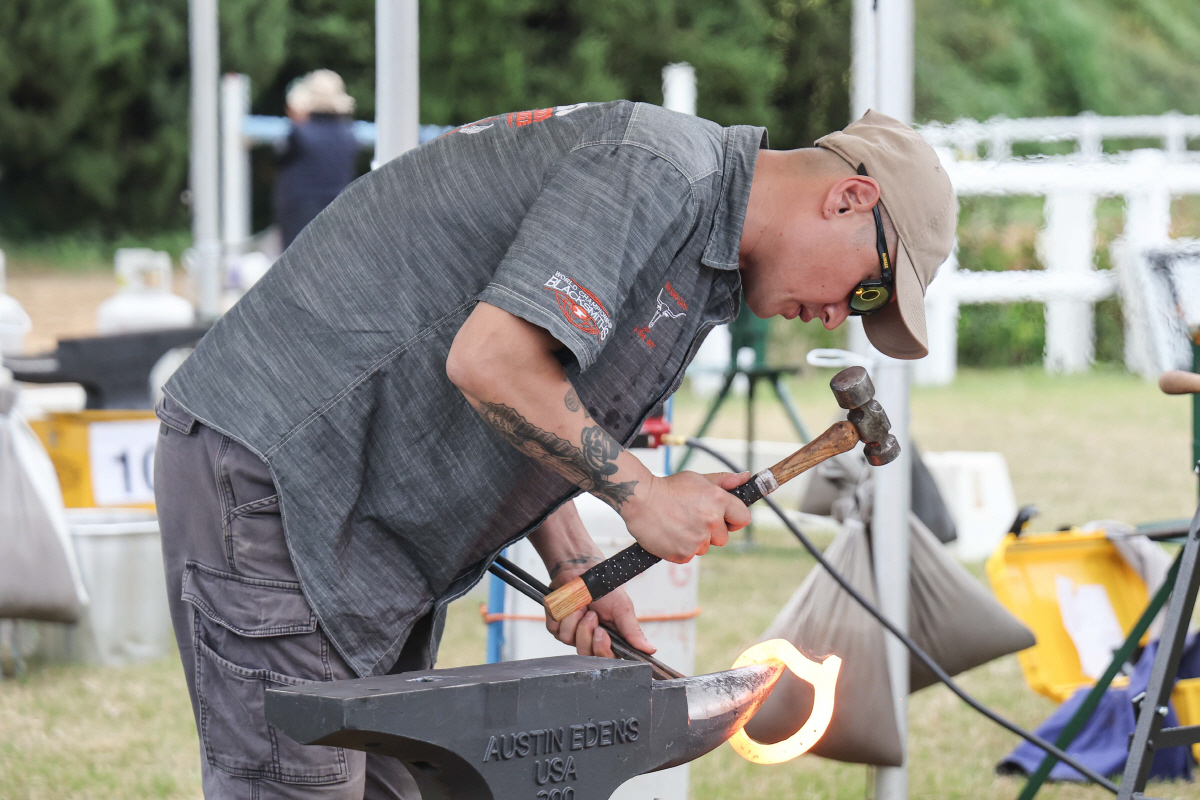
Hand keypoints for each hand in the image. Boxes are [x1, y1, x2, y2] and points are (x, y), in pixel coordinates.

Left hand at [545, 573, 654, 657]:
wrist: (583, 570)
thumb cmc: (605, 588)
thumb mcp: (622, 609)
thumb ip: (633, 631)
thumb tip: (650, 650)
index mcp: (609, 639)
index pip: (605, 658)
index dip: (601, 648)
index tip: (602, 632)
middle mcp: (589, 640)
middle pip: (585, 653)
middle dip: (586, 631)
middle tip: (592, 614)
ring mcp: (571, 635)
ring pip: (568, 639)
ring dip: (574, 618)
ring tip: (581, 604)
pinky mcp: (556, 627)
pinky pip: (555, 629)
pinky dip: (562, 613)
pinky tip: (568, 604)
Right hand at [620, 471, 751, 562]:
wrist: (639, 499)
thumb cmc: (667, 487)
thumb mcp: (697, 478)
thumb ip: (724, 481)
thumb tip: (746, 477)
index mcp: (718, 501)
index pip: (743, 518)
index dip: (734, 520)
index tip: (724, 519)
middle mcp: (711, 521)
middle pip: (723, 537)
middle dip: (711, 531)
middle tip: (691, 518)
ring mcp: (698, 539)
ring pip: (705, 547)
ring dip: (695, 540)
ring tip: (677, 524)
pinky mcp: (683, 554)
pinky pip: (689, 556)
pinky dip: (680, 548)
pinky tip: (670, 534)